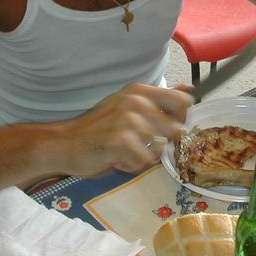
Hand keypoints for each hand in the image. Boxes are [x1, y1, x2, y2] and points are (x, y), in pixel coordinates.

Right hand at [60, 83, 193, 175]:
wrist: (66, 143)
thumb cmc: (100, 128)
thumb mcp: (130, 106)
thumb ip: (161, 99)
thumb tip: (190, 90)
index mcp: (141, 91)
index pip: (183, 102)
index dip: (181, 120)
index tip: (165, 129)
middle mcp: (137, 101)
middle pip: (175, 130)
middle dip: (161, 144)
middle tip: (137, 144)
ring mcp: (129, 120)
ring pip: (160, 149)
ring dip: (144, 157)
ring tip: (125, 151)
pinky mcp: (121, 140)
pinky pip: (144, 161)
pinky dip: (132, 166)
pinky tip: (117, 158)